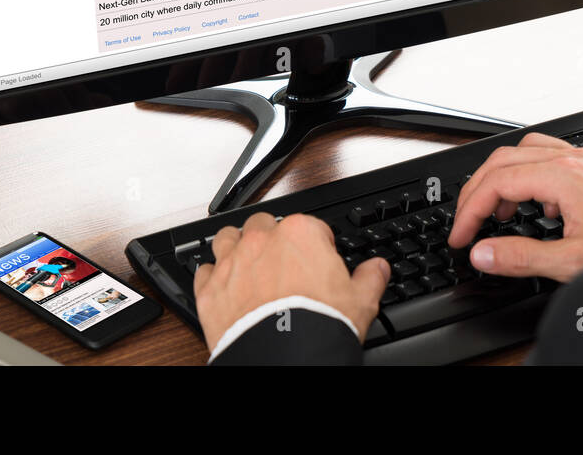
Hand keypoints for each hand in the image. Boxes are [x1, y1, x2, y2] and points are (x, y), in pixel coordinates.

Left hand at [193, 212, 389, 352]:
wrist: (284, 357)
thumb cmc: (318, 325)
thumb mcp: (360, 301)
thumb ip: (370, 278)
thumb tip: (378, 268)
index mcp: (301, 234)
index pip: (310, 227)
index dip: (316, 245)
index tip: (318, 261)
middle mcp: (263, 241)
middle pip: (263, 225)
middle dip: (271, 239)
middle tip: (281, 262)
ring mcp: (233, 263)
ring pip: (227, 238)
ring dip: (235, 247)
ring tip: (246, 263)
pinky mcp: (210, 289)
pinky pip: (204, 271)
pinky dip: (212, 277)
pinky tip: (223, 287)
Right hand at [447, 133, 582, 281]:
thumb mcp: (573, 261)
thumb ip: (521, 257)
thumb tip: (482, 253)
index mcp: (563, 177)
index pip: (497, 183)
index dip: (470, 209)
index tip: (461, 234)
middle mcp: (573, 160)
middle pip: (505, 160)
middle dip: (479, 190)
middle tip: (467, 220)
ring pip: (527, 151)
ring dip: (504, 178)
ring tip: (497, 211)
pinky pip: (552, 156)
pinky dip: (531, 175)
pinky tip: (540, 205)